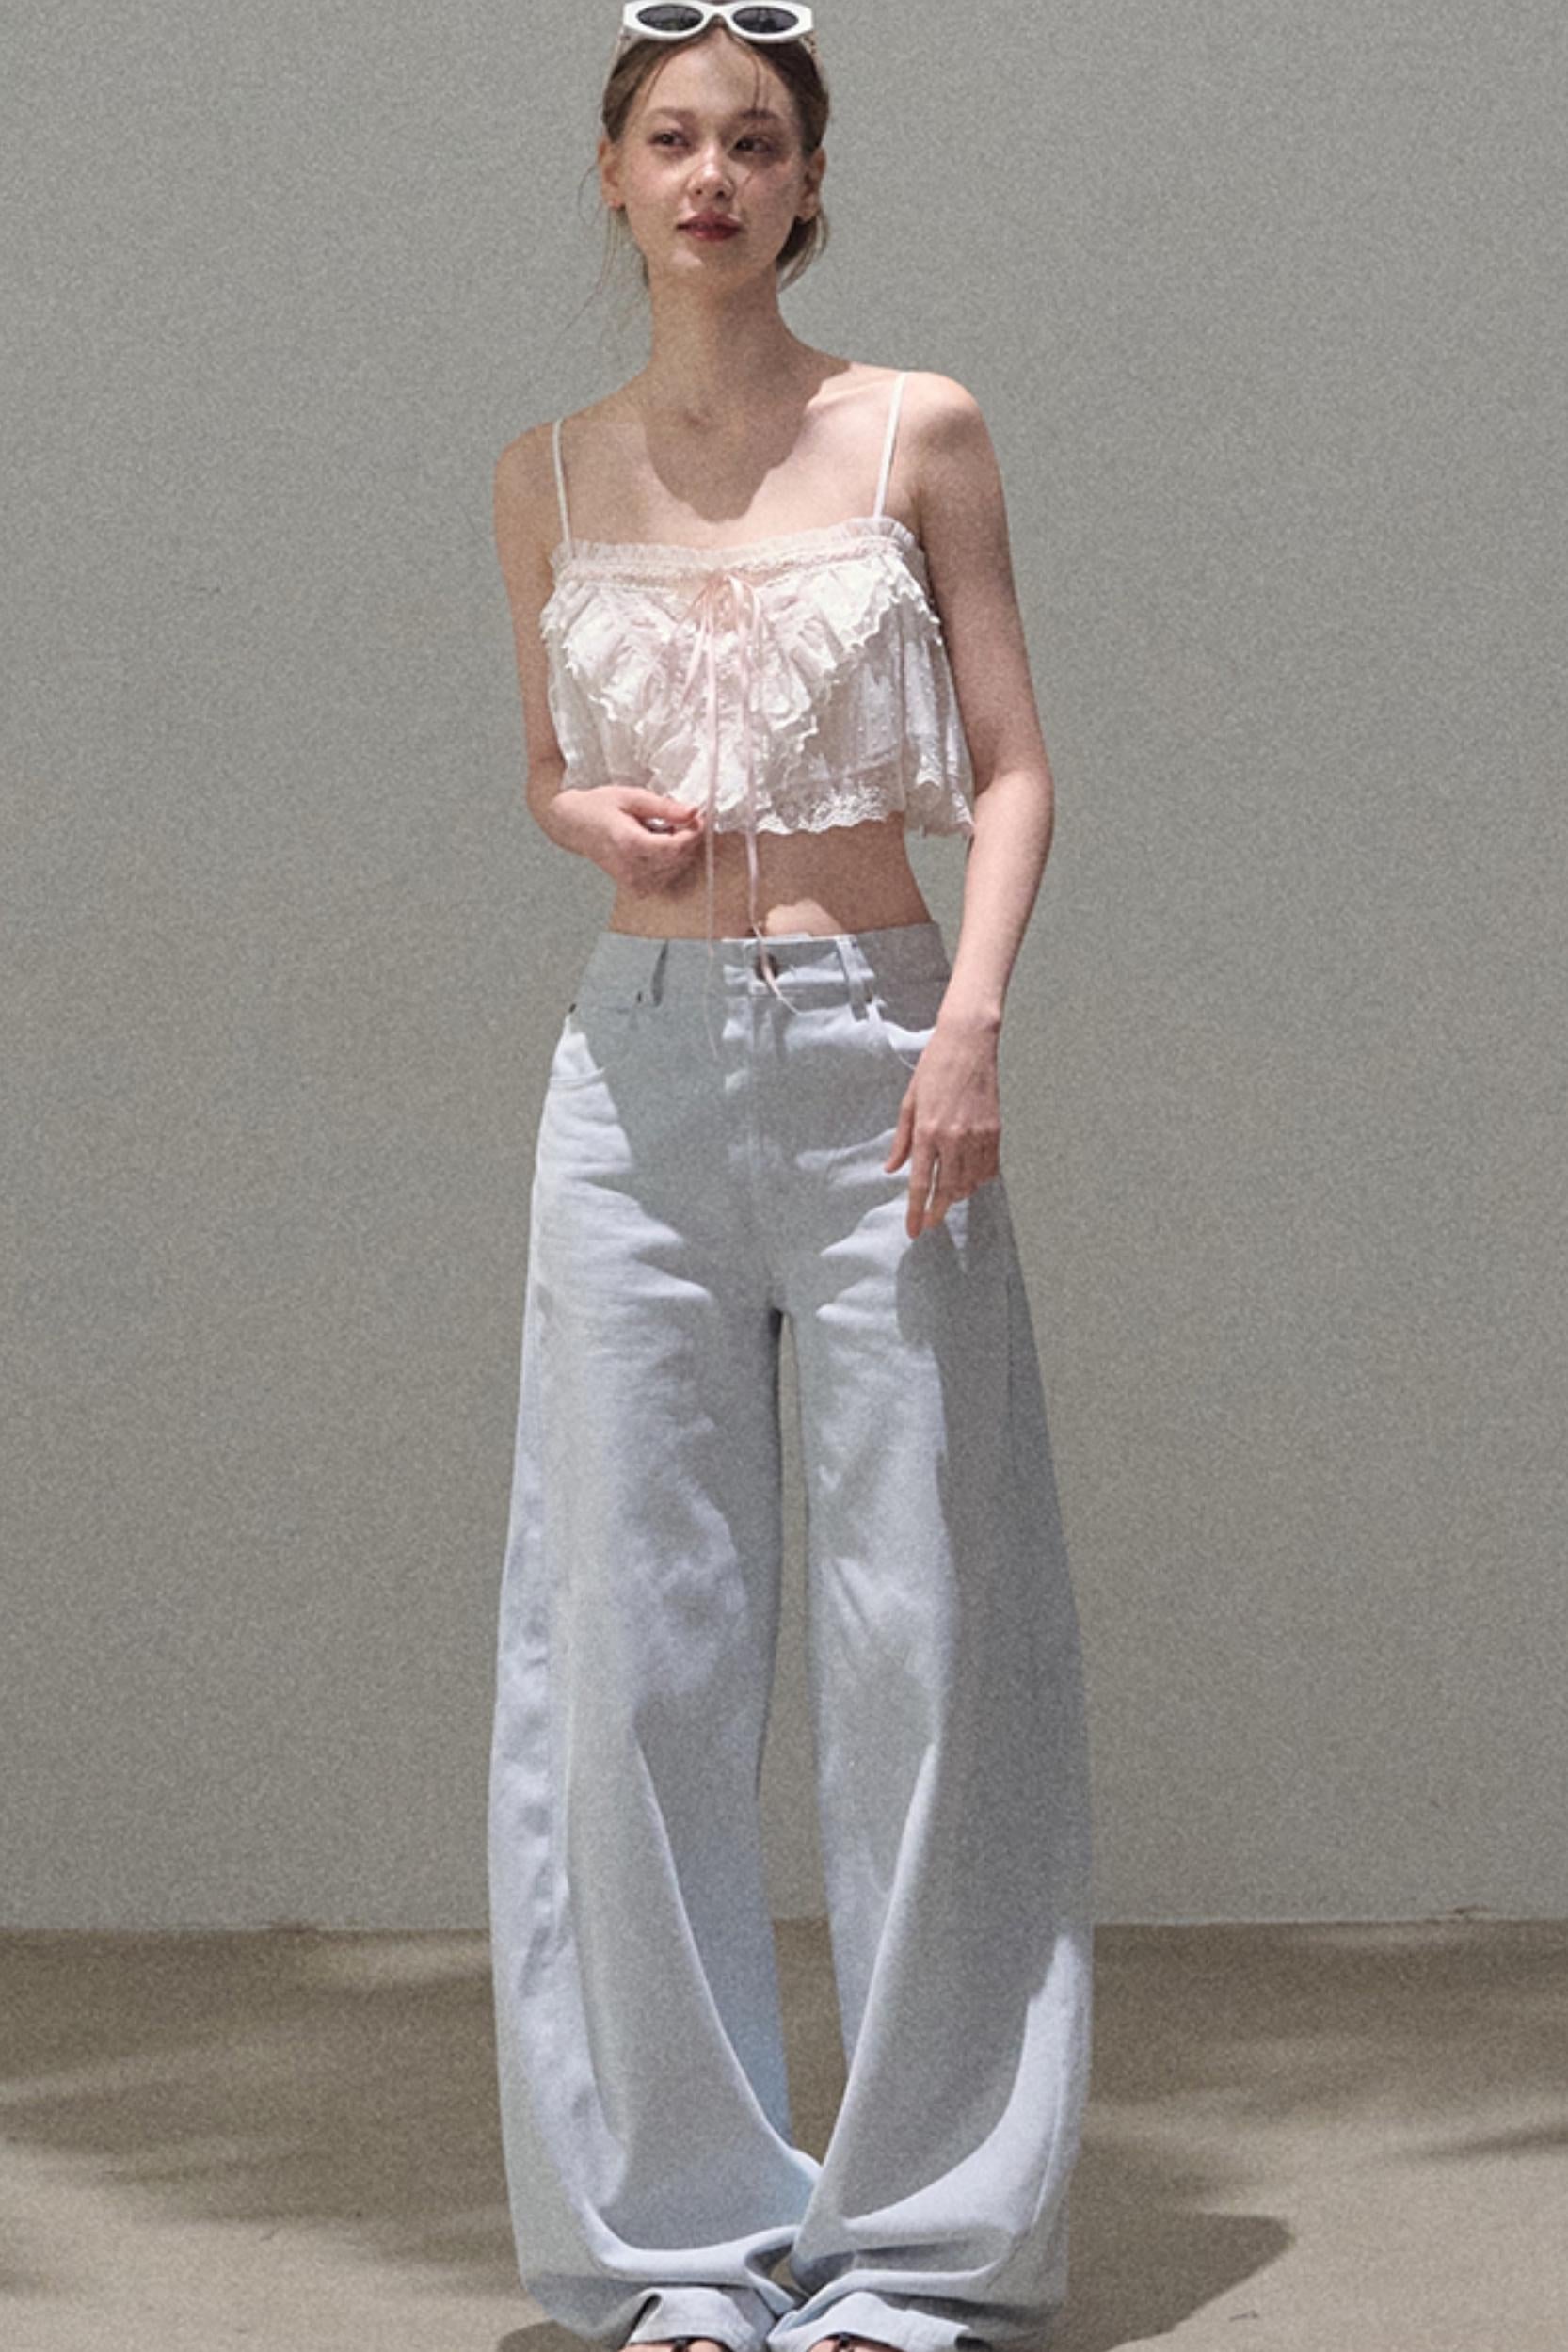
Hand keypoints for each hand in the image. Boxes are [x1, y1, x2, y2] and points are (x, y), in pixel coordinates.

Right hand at [545, 784, 704, 893]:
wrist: (574, 826)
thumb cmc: (599, 808)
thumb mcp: (633, 797)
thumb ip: (665, 807)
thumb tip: (693, 811)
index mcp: (629, 844)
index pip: (675, 847)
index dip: (693, 833)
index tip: (698, 817)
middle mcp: (631, 868)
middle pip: (679, 859)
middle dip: (688, 839)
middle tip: (684, 818)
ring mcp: (633, 882)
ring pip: (676, 869)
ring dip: (679, 850)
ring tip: (663, 829)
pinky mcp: (635, 888)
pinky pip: (666, 877)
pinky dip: (669, 861)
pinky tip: (656, 845)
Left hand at [884, 1011, 1002, 1236]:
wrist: (969, 1043)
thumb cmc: (935, 1067)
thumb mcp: (909, 1102)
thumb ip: (902, 1140)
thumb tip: (892, 1168)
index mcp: (927, 1130)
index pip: (920, 1183)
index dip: (916, 1211)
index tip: (913, 1230)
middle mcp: (954, 1137)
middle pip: (947, 1190)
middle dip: (937, 1212)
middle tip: (929, 1223)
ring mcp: (978, 1135)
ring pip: (970, 1182)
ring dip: (958, 1195)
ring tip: (947, 1197)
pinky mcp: (996, 1130)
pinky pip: (988, 1168)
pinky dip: (978, 1179)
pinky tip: (969, 1178)